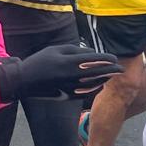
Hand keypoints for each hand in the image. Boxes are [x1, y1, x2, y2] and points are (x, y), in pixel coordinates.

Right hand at [0, 45, 121, 100]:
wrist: (25, 81)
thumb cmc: (40, 61)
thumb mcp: (56, 49)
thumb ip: (75, 49)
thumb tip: (92, 53)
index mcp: (69, 62)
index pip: (94, 59)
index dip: (106, 58)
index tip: (114, 57)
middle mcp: (72, 75)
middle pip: (97, 72)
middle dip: (111, 70)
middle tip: (120, 68)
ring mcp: (71, 87)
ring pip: (94, 83)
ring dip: (105, 79)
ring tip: (113, 75)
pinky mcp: (68, 95)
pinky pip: (86, 92)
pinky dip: (95, 87)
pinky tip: (101, 84)